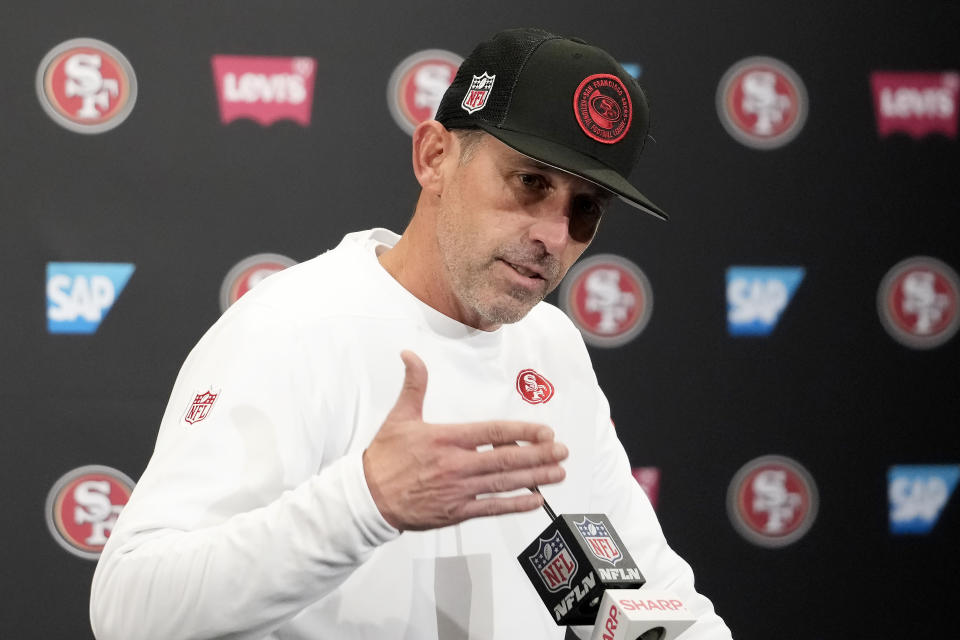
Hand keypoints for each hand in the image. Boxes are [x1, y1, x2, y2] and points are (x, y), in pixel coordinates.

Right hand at [362, 350, 567, 530]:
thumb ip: (413, 385)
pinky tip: (536, 501)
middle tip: (562, 452)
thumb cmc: (384, 457)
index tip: (545, 431)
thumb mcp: (399, 417)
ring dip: (535, 478)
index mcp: (445, 438)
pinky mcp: (455, 512)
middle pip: (505, 458)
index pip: (492, 432)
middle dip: (539, 455)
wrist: (367, 498)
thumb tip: (410, 354)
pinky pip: (492, 508)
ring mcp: (457, 490)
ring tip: (558, 473)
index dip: (522, 432)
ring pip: (503, 483)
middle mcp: (455, 464)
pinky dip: (516, 505)